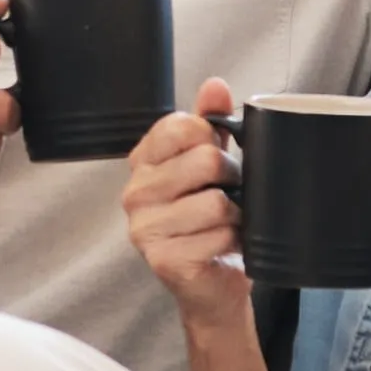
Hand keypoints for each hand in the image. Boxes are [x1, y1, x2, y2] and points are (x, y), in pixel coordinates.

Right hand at [123, 77, 251, 321]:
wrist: (212, 285)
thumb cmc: (211, 222)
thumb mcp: (210, 166)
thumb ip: (210, 122)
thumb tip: (214, 85)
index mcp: (143, 162)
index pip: (180, 126)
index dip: (212, 138)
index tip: (217, 155)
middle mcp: (135, 193)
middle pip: (205, 161)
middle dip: (233, 178)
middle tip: (231, 195)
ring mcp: (145, 228)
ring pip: (215, 202)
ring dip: (236, 215)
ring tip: (228, 224)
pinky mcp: (164, 260)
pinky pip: (218, 236)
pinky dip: (233, 241)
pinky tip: (224, 247)